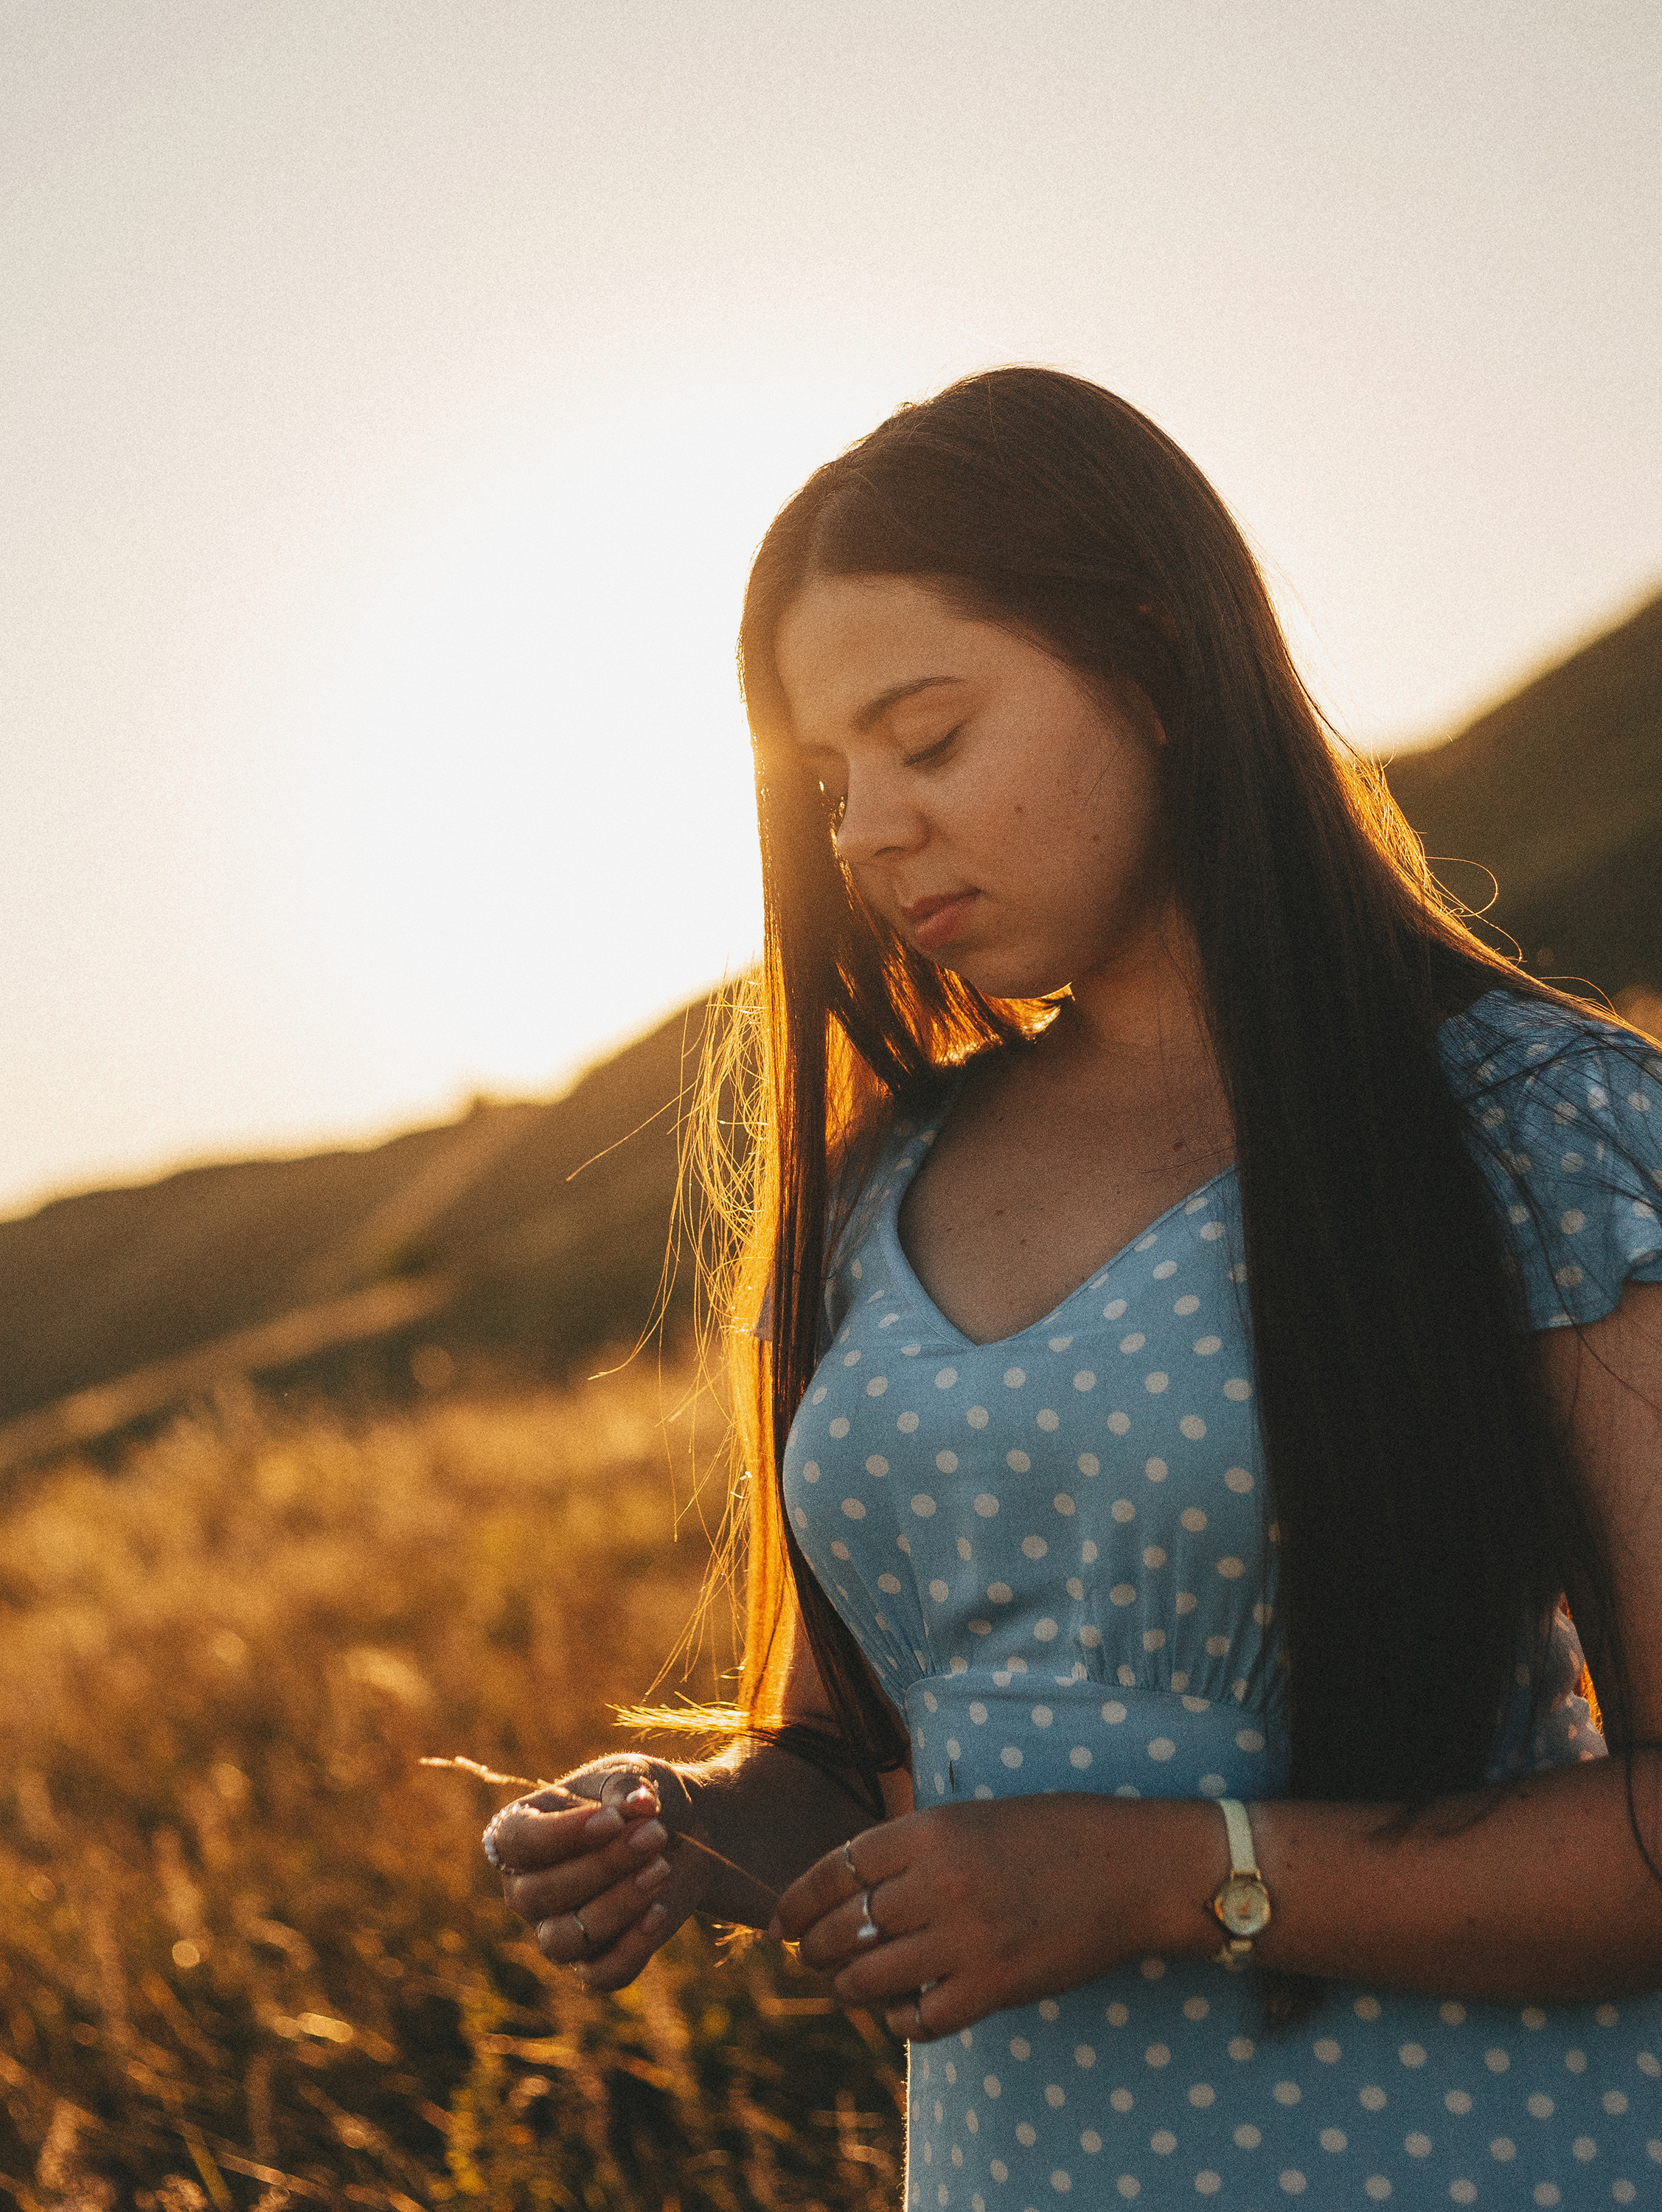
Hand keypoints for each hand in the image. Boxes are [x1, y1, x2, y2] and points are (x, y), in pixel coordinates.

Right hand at [485, 1759, 714, 1990]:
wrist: (681, 1836)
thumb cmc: (640, 1802)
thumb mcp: (637, 1775)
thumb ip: (629, 1785)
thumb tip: (639, 1804)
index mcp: (518, 1833)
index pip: (515, 1843)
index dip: (561, 1834)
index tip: (613, 1820)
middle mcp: (526, 1888)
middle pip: (539, 1894)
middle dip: (603, 1866)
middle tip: (653, 1835)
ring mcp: (555, 1930)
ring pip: (564, 1940)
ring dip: (618, 1906)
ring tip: (661, 1869)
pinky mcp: (594, 1962)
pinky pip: (600, 1975)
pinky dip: (631, 1949)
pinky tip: (659, 1914)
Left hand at [773, 1795, 1190, 2040]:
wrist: (1132, 1869)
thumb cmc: (1055, 1833)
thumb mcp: (975, 1816)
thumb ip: (917, 1845)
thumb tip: (858, 1881)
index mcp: (931, 1830)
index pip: (837, 1868)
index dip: (798, 1900)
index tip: (780, 1921)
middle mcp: (939, 1883)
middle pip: (845, 1927)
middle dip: (815, 1948)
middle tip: (807, 1957)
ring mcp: (966, 1939)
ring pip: (872, 1978)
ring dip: (848, 1987)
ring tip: (845, 1987)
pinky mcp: (995, 1988)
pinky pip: (923, 2019)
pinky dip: (901, 2021)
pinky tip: (900, 2013)